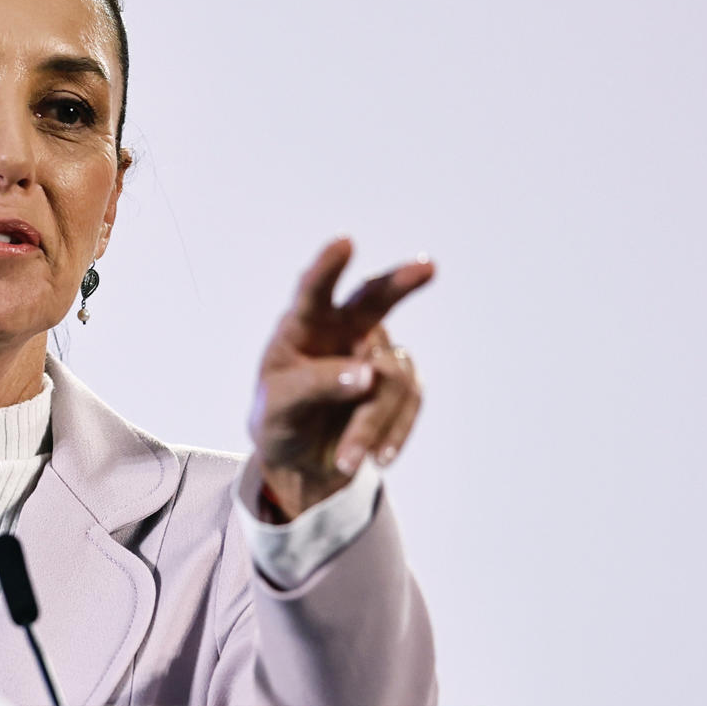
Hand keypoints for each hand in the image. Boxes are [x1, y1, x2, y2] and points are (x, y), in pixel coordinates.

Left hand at [249, 237, 431, 517]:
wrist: (300, 462)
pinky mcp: (398, 386)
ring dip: (370, 423)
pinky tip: (378, 457)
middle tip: (427, 268)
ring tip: (345, 460)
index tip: (344, 243)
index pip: (314, 291)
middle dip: (401, 282)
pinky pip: (410, 402)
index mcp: (304, 326)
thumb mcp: (279, 408)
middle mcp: (344, 330)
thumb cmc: (279, 421)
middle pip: (376, 298)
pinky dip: (393, 432)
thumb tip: (368, 377)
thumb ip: (315, 387)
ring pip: (390, 377)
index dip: (329, 267)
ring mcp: (376, 355)